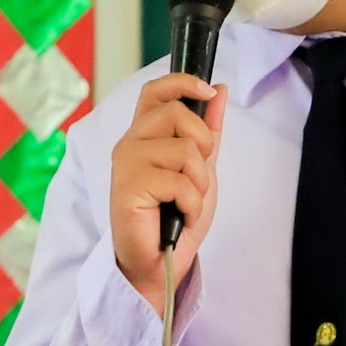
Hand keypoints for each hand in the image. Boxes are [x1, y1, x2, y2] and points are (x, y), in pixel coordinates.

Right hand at [109, 76, 220, 309]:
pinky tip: (181, 217)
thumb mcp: (201, 168)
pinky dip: (192, 204)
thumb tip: (219, 91)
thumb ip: (207, 131)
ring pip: (184, 150)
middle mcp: (130, 144)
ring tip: (187, 203)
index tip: (208, 91)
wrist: (159, 263)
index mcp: (144, 135)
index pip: (155, 91)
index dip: (182, 83)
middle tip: (196, 177)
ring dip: (199, 183)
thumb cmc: (174, 217)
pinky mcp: (129, 188)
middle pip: (176, 114)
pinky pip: (180, 182)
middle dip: (202, 145)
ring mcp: (127, 165)